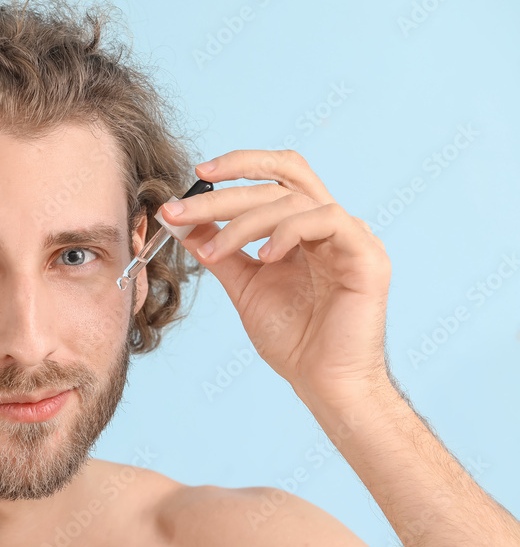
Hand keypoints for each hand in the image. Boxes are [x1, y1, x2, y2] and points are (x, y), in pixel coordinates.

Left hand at [161, 150, 391, 404]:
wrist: (323, 381)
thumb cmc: (292, 338)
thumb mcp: (243, 285)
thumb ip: (218, 249)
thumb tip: (178, 220)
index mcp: (306, 226)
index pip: (277, 173)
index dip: (240, 164)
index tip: (196, 174)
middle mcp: (331, 224)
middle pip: (278, 181)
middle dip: (222, 195)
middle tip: (180, 212)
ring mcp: (352, 237)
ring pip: (293, 200)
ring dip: (243, 222)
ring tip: (214, 252)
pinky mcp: (367, 255)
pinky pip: (327, 220)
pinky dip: (287, 232)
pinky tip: (264, 257)